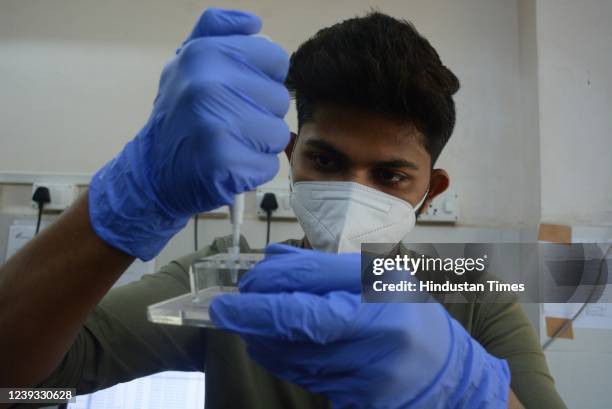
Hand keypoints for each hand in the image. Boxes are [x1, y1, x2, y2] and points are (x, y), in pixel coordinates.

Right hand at [89, 8, 289, 259]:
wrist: (152, 171)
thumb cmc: (179, 113)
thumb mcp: (187, 60)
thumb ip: (218, 30)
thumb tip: (254, 24)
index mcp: (204, 54)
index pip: (275, 60)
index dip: (263, 78)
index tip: (240, 91)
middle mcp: (208, 86)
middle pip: (280, 99)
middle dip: (262, 114)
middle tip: (230, 122)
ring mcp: (216, 127)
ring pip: (277, 133)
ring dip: (260, 143)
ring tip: (230, 143)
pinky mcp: (225, 165)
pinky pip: (268, 164)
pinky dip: (253, 169)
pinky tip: (229, 165)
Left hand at [211, 244, 510, 408]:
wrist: (450, 374)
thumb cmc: (411, 315)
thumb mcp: (378, 278)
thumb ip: (323, 269)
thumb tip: (272, 260)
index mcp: (381, 301)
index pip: (307, 297)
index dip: (262, 295)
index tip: (235, 293)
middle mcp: (376, 341)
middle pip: (294, 330)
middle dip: (252, 319)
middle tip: (228, 310)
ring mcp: (368, 378)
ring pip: (294, 358)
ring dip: (264, 341)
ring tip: (255, 324)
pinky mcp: (359, 402)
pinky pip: (307, 379)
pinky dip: (285, 361)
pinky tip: (280, 347)